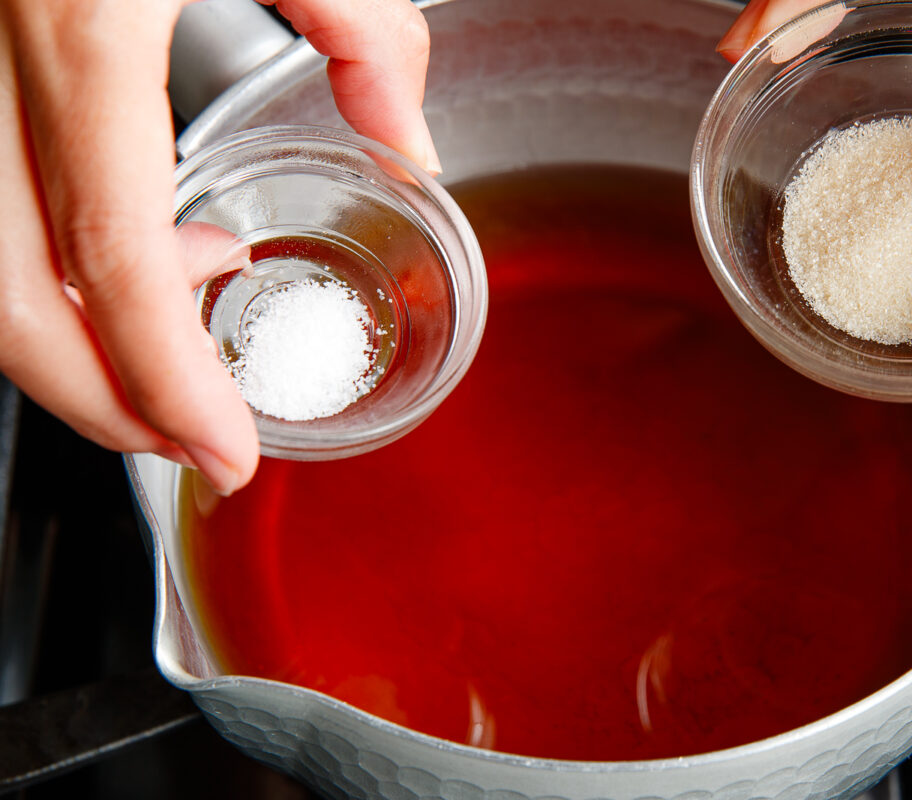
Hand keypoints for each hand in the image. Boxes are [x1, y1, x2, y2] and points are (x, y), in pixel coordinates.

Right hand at [0, 0, 436, 494]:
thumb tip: (411, 138)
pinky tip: (145, 240)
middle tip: (197, 441)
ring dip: (83, 340)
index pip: (109, 262)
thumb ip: (361, 27)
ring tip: (191, 332)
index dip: (165, 384)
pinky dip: (59, 264)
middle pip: (9, 305)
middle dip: (105, 403)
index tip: (225, 456)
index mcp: (73, 32)